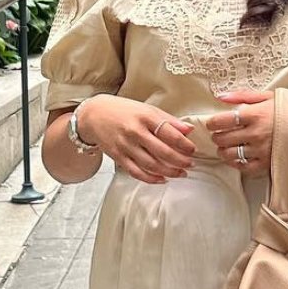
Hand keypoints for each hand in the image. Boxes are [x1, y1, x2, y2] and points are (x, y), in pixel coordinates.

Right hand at [81, 96, 195, 184]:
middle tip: (190, 164)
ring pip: (151, 165)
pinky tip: (162, 179)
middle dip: (180, 161)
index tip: (192, 150)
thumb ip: (168, 120)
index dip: (184, 144)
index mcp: (145, 117)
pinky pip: (137, 172)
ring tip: (180, 173)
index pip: (169, 133)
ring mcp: (126, 146)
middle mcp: (135, 132)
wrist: (94, 115)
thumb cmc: (123, 111)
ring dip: (169, 172)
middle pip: (162, 152)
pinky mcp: (118, 157)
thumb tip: (188, 130)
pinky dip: (151, 179)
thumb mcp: (147, 109)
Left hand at [204, 89, 274, 178]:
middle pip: (222, 139)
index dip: (212, 123)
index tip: (212, 124)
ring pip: (230, 155)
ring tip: (225, 147)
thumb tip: (221, 96)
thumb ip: (242, 96)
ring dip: (223, 151)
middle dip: (216, 137)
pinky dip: (235, 164)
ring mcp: (261, 150)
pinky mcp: (267, 162)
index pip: (222, 121)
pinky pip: (244, 168)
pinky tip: (236, 158)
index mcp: (254, 114)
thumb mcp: (267, 96)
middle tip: (218, 135)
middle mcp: (256, 133)